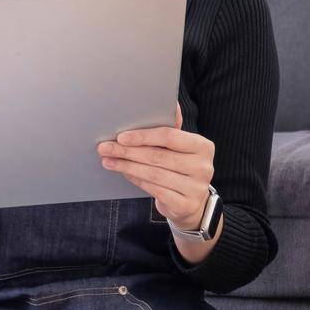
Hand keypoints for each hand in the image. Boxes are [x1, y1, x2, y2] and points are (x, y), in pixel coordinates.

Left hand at [97, 101, 213, 230]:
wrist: (193, 202)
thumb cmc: (181, 168)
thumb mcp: (181, 148)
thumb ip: (173, 128)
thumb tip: (171, 104)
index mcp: (203, 146)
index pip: (170, 136)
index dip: (143, 136)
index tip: (121, 136)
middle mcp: (203, 166)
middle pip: (158, 156)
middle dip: (128, 151)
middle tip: (106, 148)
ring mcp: (196, 187)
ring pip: (154, 174)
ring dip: (127, 166)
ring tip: (108, 161)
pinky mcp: (186, 205)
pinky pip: (155, 190)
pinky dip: (136, 180)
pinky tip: (125, 173)